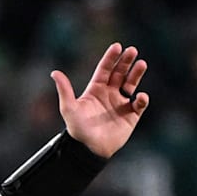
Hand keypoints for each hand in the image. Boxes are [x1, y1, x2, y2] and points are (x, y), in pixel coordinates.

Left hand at [51, 43, 149, 157]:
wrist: (88, 149)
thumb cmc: (77, 129)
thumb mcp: (69, 108)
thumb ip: (64, 90)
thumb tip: (54, 73)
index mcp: (95, 90)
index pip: (105, 69)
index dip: (111, 58)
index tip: (117, 46)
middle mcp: (109, 94)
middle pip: (120, 73)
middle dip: (126, 61)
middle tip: (132, 50)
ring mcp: (121, 104)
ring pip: (131, 84)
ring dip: (136, 74)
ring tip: (141, 64)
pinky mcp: (130, 116)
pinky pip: (139, 104)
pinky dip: (142, 100)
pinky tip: (140, 97)